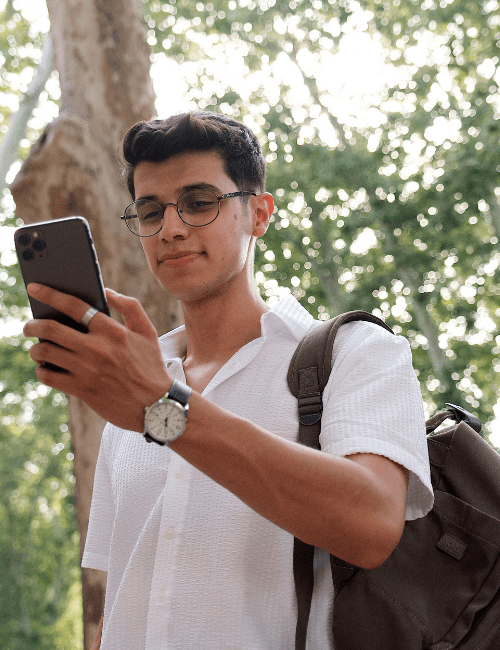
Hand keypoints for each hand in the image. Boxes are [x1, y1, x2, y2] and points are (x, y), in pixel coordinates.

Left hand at [23, 284, 171, 431]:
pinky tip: (46, 369)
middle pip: (51, 329)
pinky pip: (48, 377)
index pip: (74, 306)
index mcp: (112, 330)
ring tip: (38, 349)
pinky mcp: (81, 389)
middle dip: (32, 324)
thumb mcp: (148, 332)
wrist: (156, 406)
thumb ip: (130, 306)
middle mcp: (96, 348)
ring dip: (36, 349)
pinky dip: (41, 371)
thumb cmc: (151, 367)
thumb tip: (106, 291)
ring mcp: (87, 370)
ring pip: (45, 352)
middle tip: (28, 326)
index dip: (50, 294)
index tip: (34, 288)